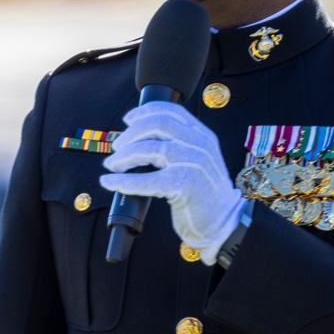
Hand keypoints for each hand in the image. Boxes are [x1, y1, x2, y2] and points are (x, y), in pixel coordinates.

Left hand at [100, 101, 245, 264]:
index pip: (171, 111)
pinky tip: (110, 182)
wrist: (223, 222)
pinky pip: (146, 180)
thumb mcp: (197, 159)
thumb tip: (136, 138)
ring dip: (124, 157)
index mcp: (202, 135)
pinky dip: (123, 181)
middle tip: (116, 147)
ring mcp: (194, 164)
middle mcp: (200, 145)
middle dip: (131, 133)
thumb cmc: (203, 193)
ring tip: (112, 164)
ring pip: (150, 149)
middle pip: (157, 124)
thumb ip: (177, 145)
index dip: (145, 111)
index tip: (128, 119)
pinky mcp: (185, 186)